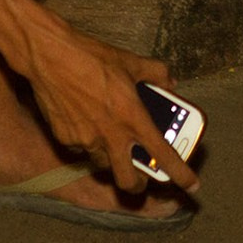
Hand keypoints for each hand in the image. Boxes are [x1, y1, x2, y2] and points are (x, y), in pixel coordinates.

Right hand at [19, 16, 199, 193]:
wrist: (50, 57)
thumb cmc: (92, 57)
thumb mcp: (131, 61)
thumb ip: (156, 73)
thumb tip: (169, 82)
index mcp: (133, 117)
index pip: (164, 155)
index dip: (181, 174)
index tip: (192, 186)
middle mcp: (111, 136)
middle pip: (128, 181)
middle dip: (138, 184)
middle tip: (141, 176)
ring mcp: (86, 141)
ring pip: (103, 164)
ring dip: (112, 159)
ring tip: (111, 139)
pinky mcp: (65, 140)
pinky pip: (81, 149)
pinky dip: (88, 142)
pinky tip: (86, 122)